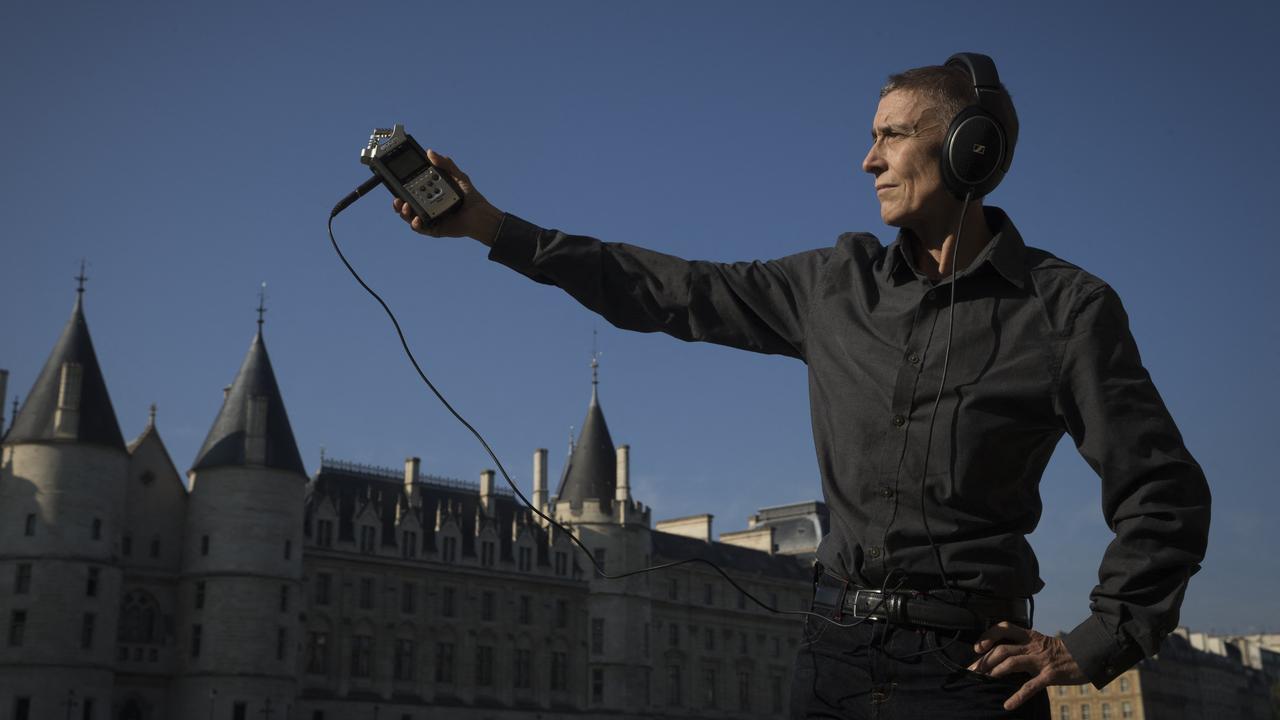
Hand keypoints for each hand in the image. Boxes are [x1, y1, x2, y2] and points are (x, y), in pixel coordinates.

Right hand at [393, 149, 504, 245]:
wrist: (481, 214)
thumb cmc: (470, 196)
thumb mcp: (457, 176)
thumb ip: (445, 164)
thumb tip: (430, 152)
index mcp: (431, 194)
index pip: (412, 191)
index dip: (402, 189)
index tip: (396, 184)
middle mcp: (428, 206)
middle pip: (407, 205)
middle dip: (399, 203)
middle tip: (397, 199)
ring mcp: (430, 218)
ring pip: (410, 217)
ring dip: (404, 213)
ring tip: (405, 207)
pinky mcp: (435, 230)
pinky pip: (421, 229)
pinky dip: (416, 225)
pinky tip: (417, 220)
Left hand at [967, 622, 1087, 710]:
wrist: (1087, 656)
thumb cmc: (1059, 652)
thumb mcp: (1039, 643)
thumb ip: (1022, 646)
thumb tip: (999, 656)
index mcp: (1029, 635)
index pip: (1003, 628)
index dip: (988, 635)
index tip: (977, 647)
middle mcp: (1032, 646)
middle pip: (1002, 648)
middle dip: (984, 660)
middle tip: (972, 671)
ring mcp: (1041, 660)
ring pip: (1012, 662)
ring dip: (995, 671)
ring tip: (984, 679)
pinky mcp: (1050, 675)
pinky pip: (1031, 686)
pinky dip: (1018, 697)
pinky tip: (1008, 705)